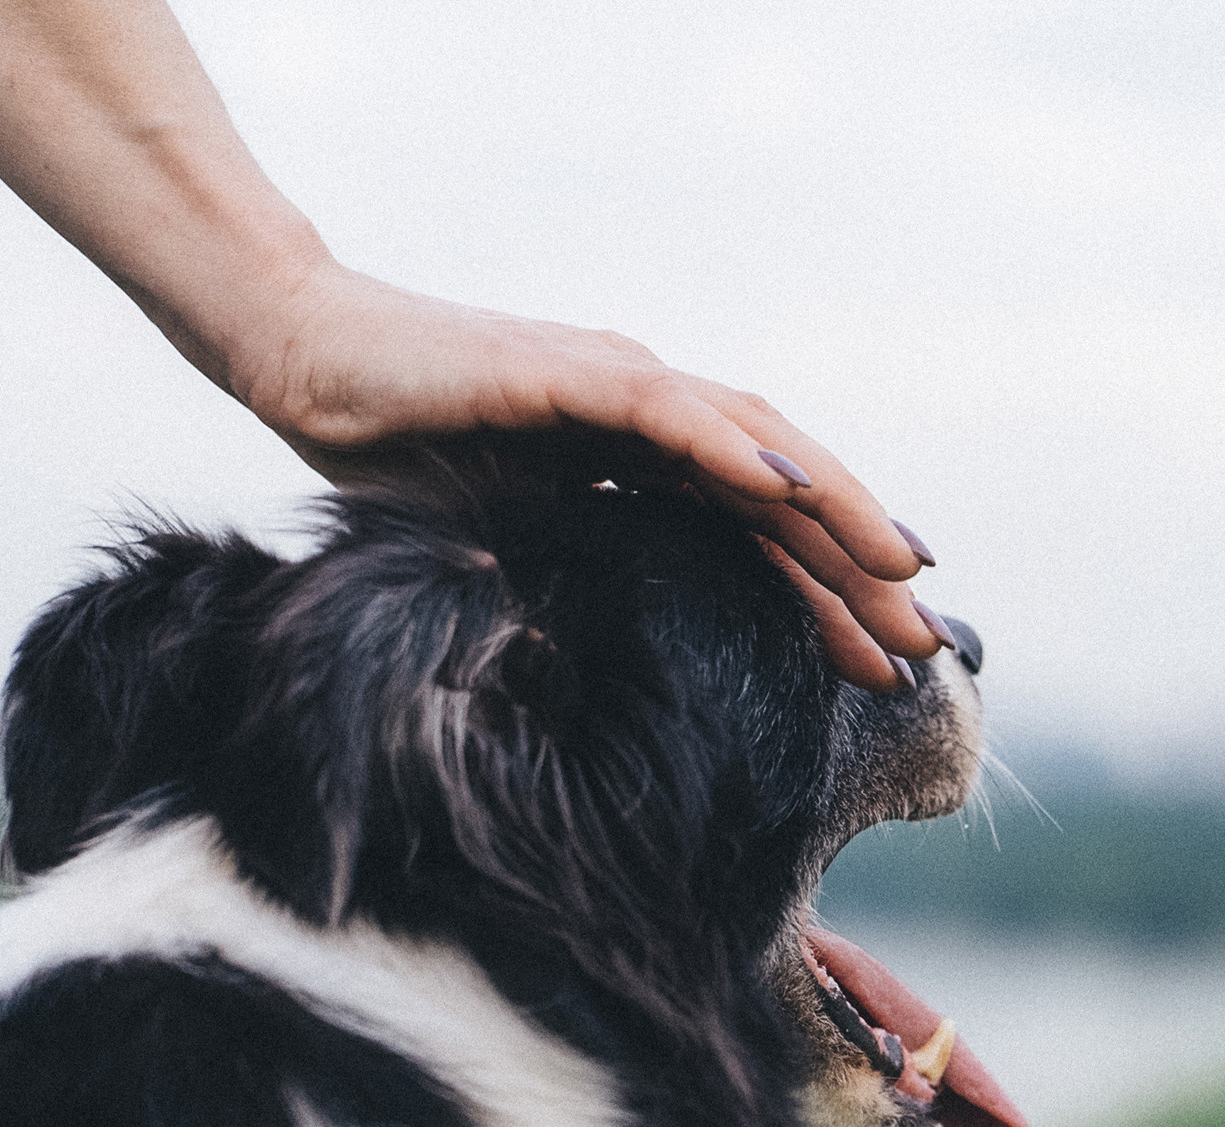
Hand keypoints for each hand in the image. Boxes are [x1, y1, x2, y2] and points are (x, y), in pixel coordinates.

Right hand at [226, 262, 946, 691]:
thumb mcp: (492, 539)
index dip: (820, 595)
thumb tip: (586, 665)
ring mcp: (613, 386)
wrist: (300, 362)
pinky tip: (793, 496)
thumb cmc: (385, 451)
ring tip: (902, 573)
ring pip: (752, 445)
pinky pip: (668, 412)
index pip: (750, 532)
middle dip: (855, 568)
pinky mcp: (568, 372)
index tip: (877, 667)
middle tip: (923, 647)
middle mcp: (644, 417)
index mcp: (631, 462)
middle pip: (777, 492)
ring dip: (832, 509)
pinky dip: (733, 451)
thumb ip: (555, 581)